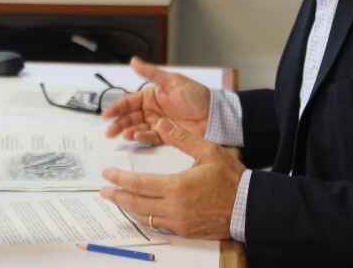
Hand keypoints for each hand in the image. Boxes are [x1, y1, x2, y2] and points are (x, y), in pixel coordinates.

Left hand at [100, 118, 244, 239]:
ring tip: (117, 199)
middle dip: (117, 196)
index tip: (107, 174)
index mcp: (177, 187)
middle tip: (103, 191)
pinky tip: (140, 211)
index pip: (139, 184)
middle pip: (136, 204)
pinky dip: (145, 217)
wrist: (249, 206)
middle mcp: (174, 208)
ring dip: (128, 208)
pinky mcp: (185, 230)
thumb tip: (161, 123)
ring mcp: (179, 221)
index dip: (120, 179)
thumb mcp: (208, 150)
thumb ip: (181, 137)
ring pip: (145, 217)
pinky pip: (158, 224)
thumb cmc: (231, 178)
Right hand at [102, 57, 209, 145]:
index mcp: (152, 95)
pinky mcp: (166, 135)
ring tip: (124, 134)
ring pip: (138, 128)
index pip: (129, 101)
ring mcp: (159, 123)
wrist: (214, 114)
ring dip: (129, 131)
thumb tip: (134, 61)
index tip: (106, 114)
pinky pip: (150, 137)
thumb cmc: (196, 95)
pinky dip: (142, 138)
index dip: (117, 107)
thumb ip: (151, 73)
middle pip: (130, 117)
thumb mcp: (172, 81)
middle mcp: (153, 109)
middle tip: (109, 131)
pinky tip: (137, 137)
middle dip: (119, 123)